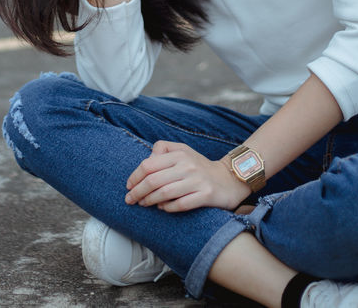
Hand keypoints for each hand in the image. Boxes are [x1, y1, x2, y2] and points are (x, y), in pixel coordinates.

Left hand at [123, 141, 250, 213]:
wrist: (228, 179)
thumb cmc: (199, 166)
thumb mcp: (182, 151)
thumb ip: (163, 150)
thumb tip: (146, 161)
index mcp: (179, 154)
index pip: (149, 164)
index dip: (135, 176)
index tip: (128, 186)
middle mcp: (188, 166)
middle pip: (153, 180)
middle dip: (138, 192)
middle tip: (130, 200)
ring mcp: (197, 181)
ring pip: (164, 193)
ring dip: (149, 201)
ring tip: (143, 204)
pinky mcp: (206, 195)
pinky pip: (180, 204)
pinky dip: (167, 208)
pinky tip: (162, 208)